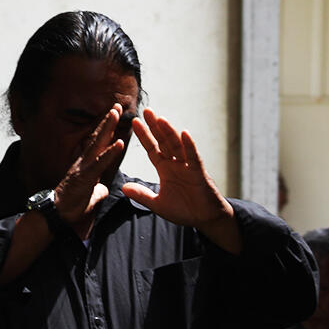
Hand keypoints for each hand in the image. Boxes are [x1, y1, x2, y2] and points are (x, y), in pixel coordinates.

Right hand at [54, 104, 125, 228]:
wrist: (56, 216)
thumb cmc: (71, 206)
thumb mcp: (90, 198)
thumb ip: (97, 191)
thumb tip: (103, 190)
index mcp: (86, 166)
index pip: (97, 144)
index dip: (106, 131)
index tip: (114, 116)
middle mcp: (84, 162)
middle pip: (97, 138)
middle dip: (107, 121)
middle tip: (117, 105)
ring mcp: (83, 168)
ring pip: (97, 144)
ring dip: (107, 128)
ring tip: (116, 113)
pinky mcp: (85, 177)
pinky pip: (99, 163)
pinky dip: (110, 153)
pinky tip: (119, 143)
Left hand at [122, 108, 240, 253]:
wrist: (204, 219)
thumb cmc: (184, 210)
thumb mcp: (158, 204)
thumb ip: (142, 195)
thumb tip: (123, 187)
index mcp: (165, 169)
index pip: (152, 149)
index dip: (144, 136)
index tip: (134, 122)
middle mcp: (176, 163)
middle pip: (164, 141)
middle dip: (155, 126)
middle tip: (146, 110)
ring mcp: (188, 166)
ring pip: (177, 146)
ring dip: (169, 132)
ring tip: (160, 119)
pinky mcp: (199, 172)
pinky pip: (194, 156)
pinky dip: (189, 145)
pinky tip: (184, 133)